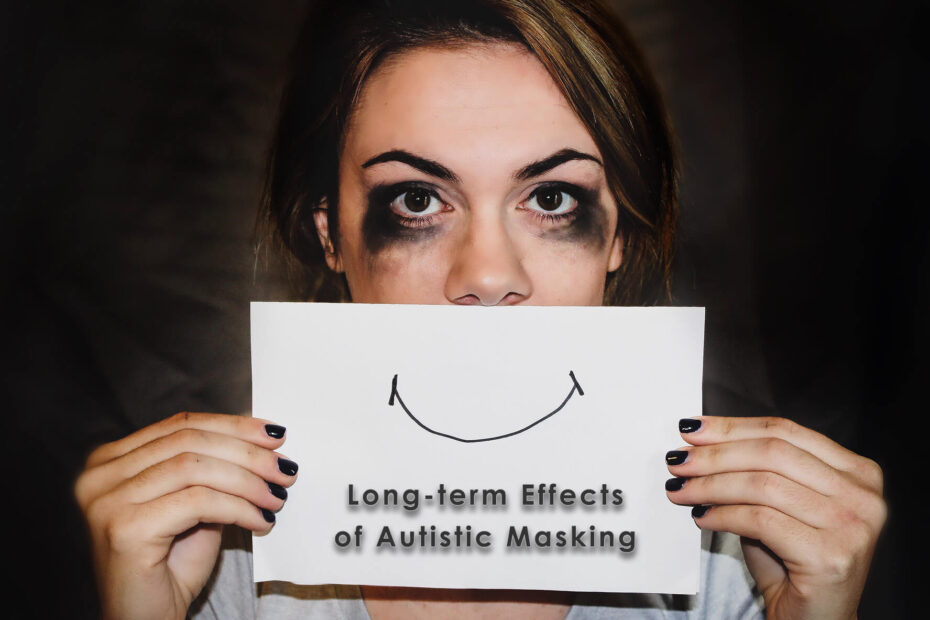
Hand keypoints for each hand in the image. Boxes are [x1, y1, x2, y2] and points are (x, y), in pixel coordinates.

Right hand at [74, 412, 297, 619]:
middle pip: (189, 441)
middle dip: (247, 453)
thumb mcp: (194, 505)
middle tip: (284, 468)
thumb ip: (213, 470)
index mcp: (111, 461)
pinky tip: (260, 520)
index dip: (233, 426)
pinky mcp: (125, 528)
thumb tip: (261, 442)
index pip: (181, 425)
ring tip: (276, 497)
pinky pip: (198, 501)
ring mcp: (107, 501)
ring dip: (248, 481)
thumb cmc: (168, 569)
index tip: (274, 434)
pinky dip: (239, 507)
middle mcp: (99, 476)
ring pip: (196, 467)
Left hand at [665, 416, 885, 619]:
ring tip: (681, 490)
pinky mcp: (830, 556)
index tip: (693, 429)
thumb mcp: (779, 505)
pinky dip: (723, 515)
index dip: (733, 427)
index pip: (785, 431)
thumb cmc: (794, 563)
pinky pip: (760, 520)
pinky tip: (702, 517)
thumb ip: (756, 470)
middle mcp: (862, 495)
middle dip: (716, 455)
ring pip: (763, 485)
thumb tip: (701, 442)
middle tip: (678, 460)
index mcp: (857, 472)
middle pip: (772, 453)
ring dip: (711, 485)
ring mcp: (851, 526)